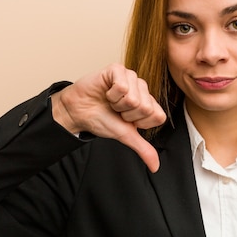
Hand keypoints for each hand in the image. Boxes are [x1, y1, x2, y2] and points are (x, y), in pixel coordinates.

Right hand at [51, 63, 166, 171]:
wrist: (78, 111)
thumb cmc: (102, 119)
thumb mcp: (125, 136)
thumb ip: (143, 148)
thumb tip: (155, 167)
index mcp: (148, 103)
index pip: (158, 116)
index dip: (140, 123)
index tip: (126, 120)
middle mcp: (142, 88)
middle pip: (145, 108)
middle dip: (126, 114)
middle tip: (116, 110)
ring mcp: (131, 77)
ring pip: (134, 98)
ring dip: (117, 104)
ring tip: (110, 101)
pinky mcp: (118, 69)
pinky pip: (122, 86)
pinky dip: (110, 94)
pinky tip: (106, 92)